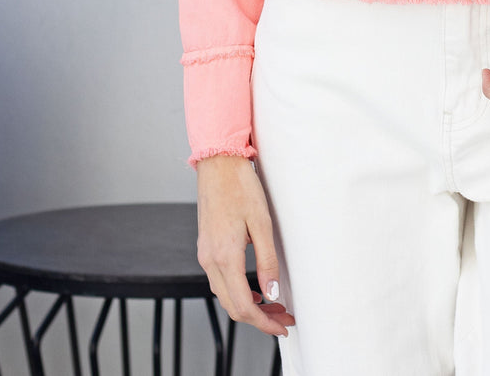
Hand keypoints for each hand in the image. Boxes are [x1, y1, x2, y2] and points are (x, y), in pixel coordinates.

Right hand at [195, 155, 294, 337]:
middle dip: (259, 318)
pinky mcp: (206, 247)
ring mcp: (205, 254)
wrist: (218, 163)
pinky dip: (238, 291)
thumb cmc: (240, 187)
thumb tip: (271, 293)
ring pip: (225, 295)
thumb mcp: (262, 223)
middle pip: (232, 307)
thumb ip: (267, 261)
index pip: (243, 306)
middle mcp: (210, 260)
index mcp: (224, 257)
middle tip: (283, 318)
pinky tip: (254, 287)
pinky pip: (220, 281)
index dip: (264, 322)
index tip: (283, 326)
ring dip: (249, 306)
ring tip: (274, 305)